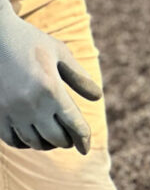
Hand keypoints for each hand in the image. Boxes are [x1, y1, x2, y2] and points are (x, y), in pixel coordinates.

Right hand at [0, 0, 101, 154]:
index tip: (86, 148)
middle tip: (72, 138)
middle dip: (67, 141)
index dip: (83, 138)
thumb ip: (79, 77)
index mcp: (51, 89)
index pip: (73, 124)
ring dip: (47, 143)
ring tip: (55, 138)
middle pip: (55, 138)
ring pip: (34, 142)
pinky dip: (25, 142)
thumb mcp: (60, 53)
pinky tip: (32, 136)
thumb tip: (97, 97)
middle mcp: (31, 105)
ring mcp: (11, 112)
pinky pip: (12, 140)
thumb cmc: (30, 41)